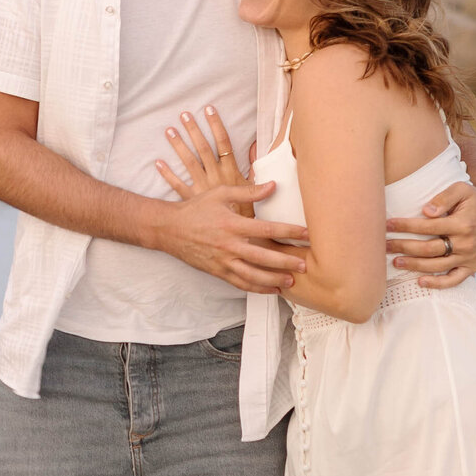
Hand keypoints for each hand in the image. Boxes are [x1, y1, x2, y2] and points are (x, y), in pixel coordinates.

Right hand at [152, 107, 306, 292]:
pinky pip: (240, 283)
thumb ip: (248, 192)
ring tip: (291, 282)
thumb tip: (273, 186)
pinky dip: (257, 288)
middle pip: (263, 257)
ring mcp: (223, 262)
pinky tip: (272, 290)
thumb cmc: (196, 209)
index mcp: (232, 224)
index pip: (267, 230)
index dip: (289, 232)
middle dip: (286, 262)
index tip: (307, 233)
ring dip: (273, 280)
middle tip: (304, 265)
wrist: (169, 229)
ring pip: (253, 275)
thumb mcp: (220, 194)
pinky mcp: (217, 272)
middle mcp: (229, 246)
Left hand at [155, 105, 248, 206]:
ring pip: (189, 163)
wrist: (237, 236)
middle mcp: (215, 177)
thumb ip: (254, 165)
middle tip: (184, 114)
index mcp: (231, 172)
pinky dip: (167, 174)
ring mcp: (202, 188)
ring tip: (169, 130)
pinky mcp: (191, 199)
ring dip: (179, 146)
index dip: (216, 125)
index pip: (224, 143)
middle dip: (194, 130)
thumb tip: (257, 144)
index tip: (209, 109)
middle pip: (203, 149)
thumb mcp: (253, 187)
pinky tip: (158, 162)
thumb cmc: (246, 212)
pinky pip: (177, 185)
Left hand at [385, 179, 475, 288]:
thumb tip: (426, 212)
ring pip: (437, 266)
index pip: (428, 227)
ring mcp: (469, 257)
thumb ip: (444, 197)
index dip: (406, 226)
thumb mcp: (461, 189)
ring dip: (414, 265)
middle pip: (429, 249)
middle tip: (384, 246)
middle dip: (404, 247)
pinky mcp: (472, 266)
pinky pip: (454, 280)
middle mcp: (466, 243)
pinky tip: (420, 282)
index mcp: (462, 223)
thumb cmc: (473, 199)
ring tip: (395, 262)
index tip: (388, 225)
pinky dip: (438, 284)